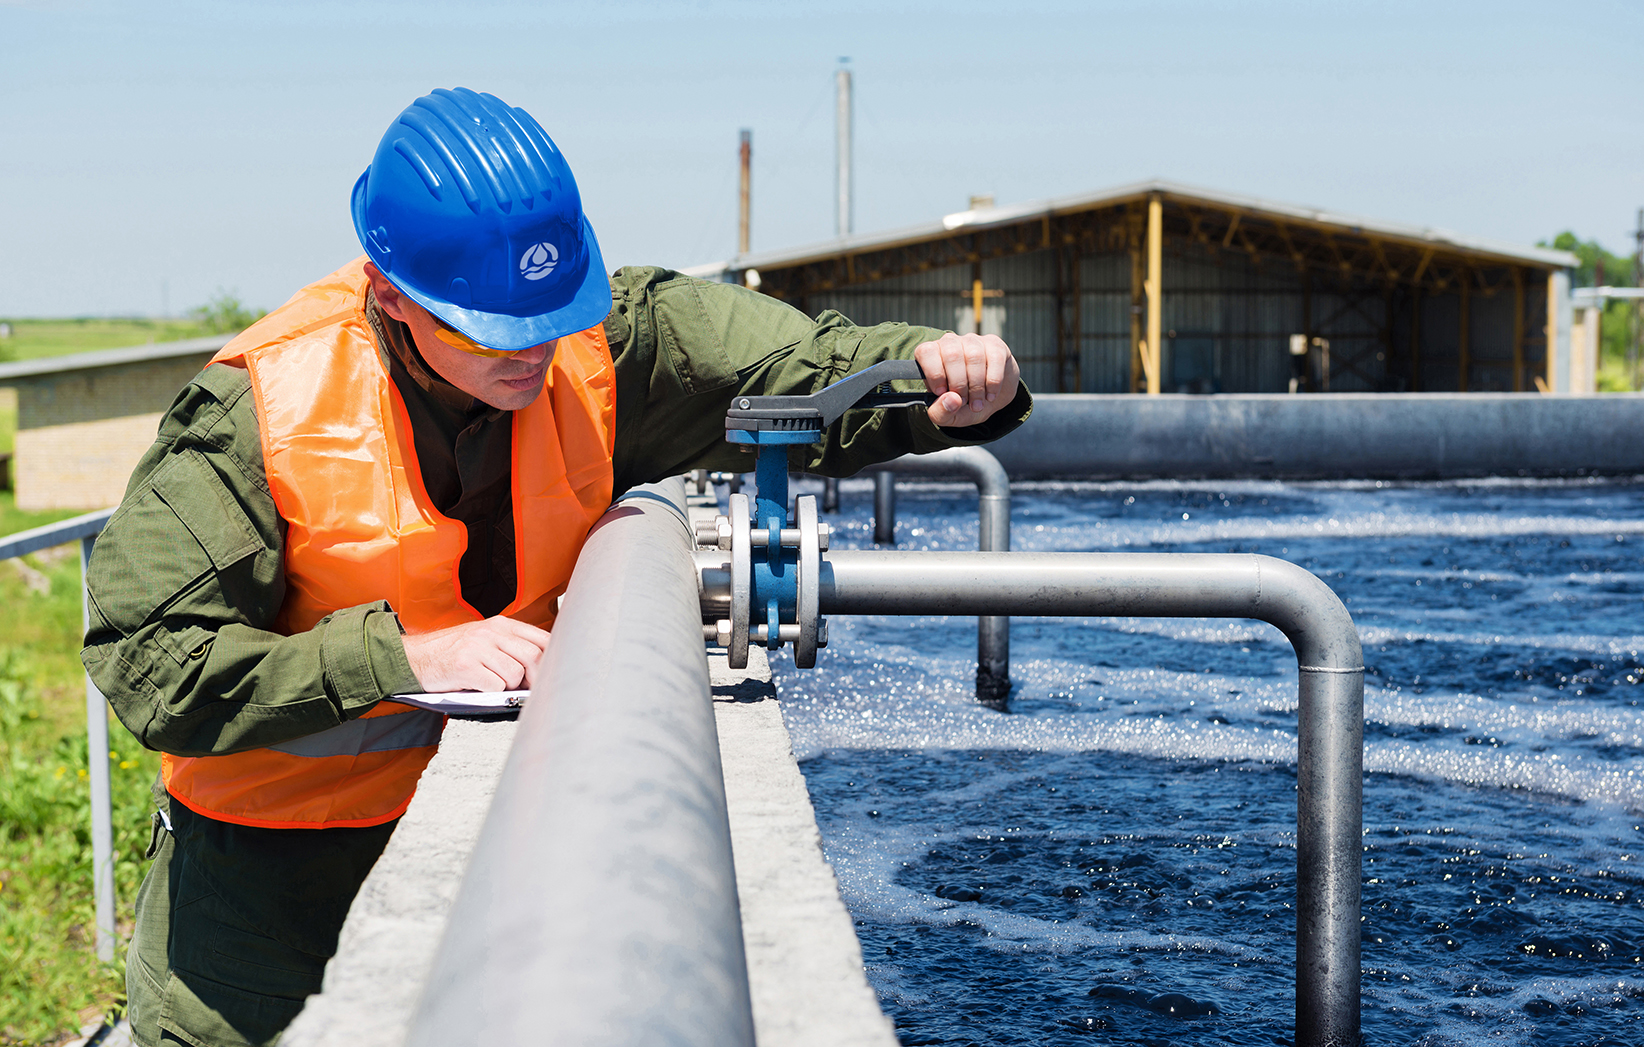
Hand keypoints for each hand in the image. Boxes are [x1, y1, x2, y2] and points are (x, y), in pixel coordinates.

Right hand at [400, 616, 550, 691]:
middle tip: (523, 688)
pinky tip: (480, 687)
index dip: (550, 660)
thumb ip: (512, 646)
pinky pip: (495, 686)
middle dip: (534, 678)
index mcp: (501, 624)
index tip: (546, 675)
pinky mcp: (465, 666)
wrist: (415, 657)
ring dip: (509, 687)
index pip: (543, 639)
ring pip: (515, 674)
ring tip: (494, 684)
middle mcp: (491, 632)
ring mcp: (478, 648)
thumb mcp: (486, 639)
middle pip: (533, 657)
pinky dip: (492, 693)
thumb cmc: (453, 651)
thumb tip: (544, 667)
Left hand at [914, 332, 1019, 426]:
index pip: (926, 352)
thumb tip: (951, 399)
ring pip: (974, 356)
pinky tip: (990, 394)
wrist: (990, 399)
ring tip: (977, 402)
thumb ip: (941, 413)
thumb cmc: (963, 404)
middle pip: (952, 355)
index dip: (934, 373)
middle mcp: (950, 343)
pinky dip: (993, 381)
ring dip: (977, 386)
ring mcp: (973, 341)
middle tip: (964, 401)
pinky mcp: (994, 345)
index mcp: (931, 356)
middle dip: (959, 384)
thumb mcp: (948, 415)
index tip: (941, 392)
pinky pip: (994, 358)